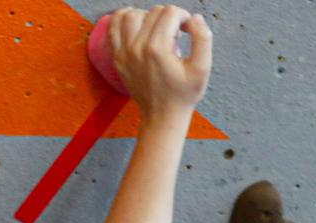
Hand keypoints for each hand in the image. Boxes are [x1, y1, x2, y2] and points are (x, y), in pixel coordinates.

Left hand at [107, 5, 211, 120]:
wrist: (162, 116)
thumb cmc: (183, 95)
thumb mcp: (202, 69)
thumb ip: (203, 38)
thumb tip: (195, 18)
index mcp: (158, 49)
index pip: (170, 12)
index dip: (183, 17)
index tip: (187, 30)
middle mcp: (137, 48)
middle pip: (153, 12)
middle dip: (168, 17)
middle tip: (175, 34)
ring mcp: (124, 53)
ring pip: (132, 14)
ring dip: (147, 16)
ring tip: (157, 29)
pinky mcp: (117, 58)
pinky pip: (113, 28)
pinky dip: (122, 19)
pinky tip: (135, 23)